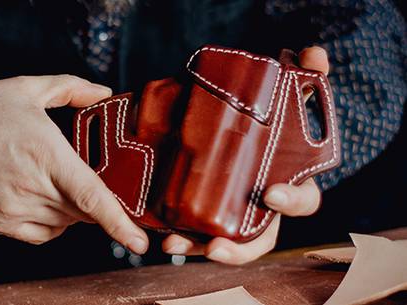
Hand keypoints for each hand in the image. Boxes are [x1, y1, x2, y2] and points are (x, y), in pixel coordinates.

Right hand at [0, 75, 148, 252]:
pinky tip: (46, 200)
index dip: (119, 222)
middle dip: (98, 202)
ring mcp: (14, 211)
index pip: (91, 195)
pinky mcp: (0, 224)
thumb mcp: (24, 88)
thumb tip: (103, 94)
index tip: (139, 241)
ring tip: (57, 180)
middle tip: (90, 179)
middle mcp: (32, 187)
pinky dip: (56, 223)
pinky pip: (44, 235)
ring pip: (67, 224)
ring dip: (76, 209)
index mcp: (45, 154)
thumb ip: (70, 88)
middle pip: (84, 211)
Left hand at [162, 46, 328, 264]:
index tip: (270, 194)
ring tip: (173, 244)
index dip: (291, 200)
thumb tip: (315, 55)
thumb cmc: (271, 120)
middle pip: (259, 240)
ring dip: (197, 247)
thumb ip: (305, 75)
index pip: (302, 201)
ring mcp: (234, 211)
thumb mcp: (288, 95)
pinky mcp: (207, 209)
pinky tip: (162, 235)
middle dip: (238, 250)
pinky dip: (181, 236)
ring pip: (222, 241)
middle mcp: (262, 207)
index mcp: (289, 182)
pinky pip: (196, 230)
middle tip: (215, 247)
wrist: (242, 123)